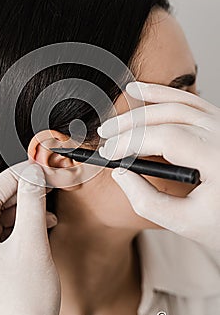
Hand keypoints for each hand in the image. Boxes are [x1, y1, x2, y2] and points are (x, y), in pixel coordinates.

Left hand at [0, 162, 60, 314]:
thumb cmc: (27, 301)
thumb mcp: (31, 244)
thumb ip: (32, 203)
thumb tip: (33, 173)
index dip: (14, 177)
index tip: (36, 168)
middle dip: (23, 192)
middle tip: (46, 181)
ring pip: (4, 218)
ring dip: (27, 208)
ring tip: (48, 204)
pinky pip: (9, 234)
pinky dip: (27, 225)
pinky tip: (45, 223)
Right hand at [98, 81, 219, 250]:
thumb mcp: (186, 223)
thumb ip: (147, 201)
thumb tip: (120, 173)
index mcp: (217, 158)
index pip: (166, 137)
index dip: (132, 141)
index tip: (109, 152)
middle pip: (168, 116)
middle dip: (131, 125)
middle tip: (105, 136)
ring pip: (178, 103)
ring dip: (144, 106)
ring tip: (118, 113)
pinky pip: (190, 102)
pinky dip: (164, 95)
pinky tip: (142, 91)